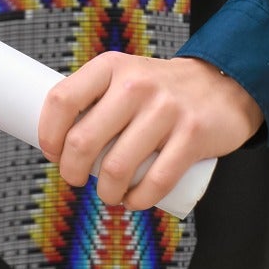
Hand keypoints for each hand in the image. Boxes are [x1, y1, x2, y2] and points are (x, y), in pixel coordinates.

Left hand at [36, 53, 262, 210]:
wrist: (220, 85)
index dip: (48, 133)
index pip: (62, 99)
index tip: (51, 152)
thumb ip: (95, 97)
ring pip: (117, 167)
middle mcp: (134, 84)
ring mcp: (165, 109)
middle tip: (74, 179)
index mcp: (110, 66)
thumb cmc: (158, 89)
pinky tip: (132, 201)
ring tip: (107, 194)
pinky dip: (138, 200)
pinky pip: (156, 181)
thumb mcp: (123, 75)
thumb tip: (58, 137)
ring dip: (105, 192)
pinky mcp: (192, 136)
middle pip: (83, 139)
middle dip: (71, 171)